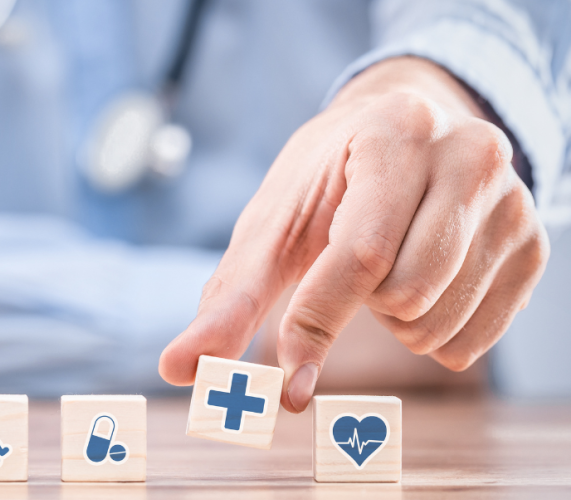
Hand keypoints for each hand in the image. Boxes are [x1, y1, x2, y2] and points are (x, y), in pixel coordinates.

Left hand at [158, 56, 548, 411]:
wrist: (397, 138)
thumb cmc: (325, 182)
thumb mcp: (272, 225)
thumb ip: (228, 300)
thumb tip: (176, 369)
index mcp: (395, 135)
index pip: (358, 255)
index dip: (315, 324)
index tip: (286, 385)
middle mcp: (469, 155)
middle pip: (405, 295)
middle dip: (359, 301)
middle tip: (354, 258)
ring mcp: (514, 200)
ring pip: (438, 323)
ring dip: (393, 319)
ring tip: (389, 265)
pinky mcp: (535, 243)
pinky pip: (472, 341)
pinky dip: (430, 334)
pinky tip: (424, 283)